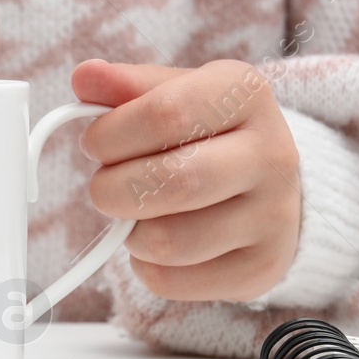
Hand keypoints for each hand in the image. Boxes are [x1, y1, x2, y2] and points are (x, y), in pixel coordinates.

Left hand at [72, 59, 300, 301]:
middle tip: (105, 185)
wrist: (271, 184)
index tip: (95, 143)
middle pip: (171, 181)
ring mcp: (275, 216)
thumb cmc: (208, 132)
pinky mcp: (262, 267)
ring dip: (129, 232)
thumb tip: (84, 76)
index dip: (111, 135)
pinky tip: (158, 242)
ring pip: (169, 241)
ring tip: (135, 214)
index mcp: (245, 94)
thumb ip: (125, 86)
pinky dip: (145, 266)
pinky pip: (173, 282)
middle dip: (112, 189)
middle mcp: (272, 153)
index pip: (165, 114)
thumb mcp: (173, 93)